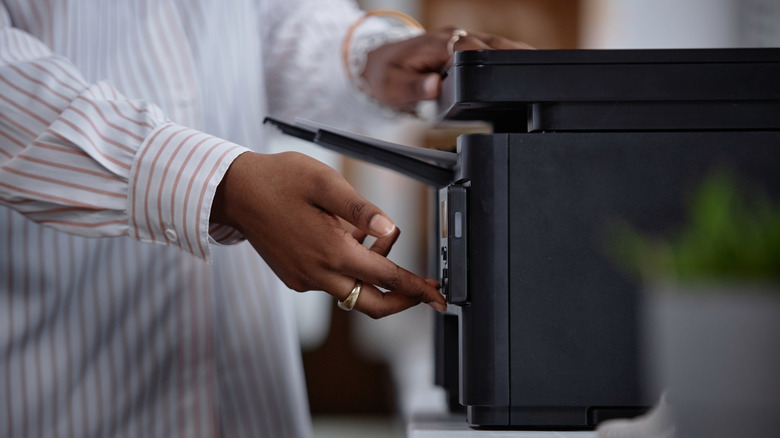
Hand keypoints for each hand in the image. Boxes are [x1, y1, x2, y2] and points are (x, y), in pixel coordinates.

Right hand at [211, 151, 446, 317]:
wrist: (235, 192)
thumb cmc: (279, 179)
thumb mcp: (325, 182)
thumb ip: (361, 209)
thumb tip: (391, 230)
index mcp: (331, 251)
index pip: (386, 278)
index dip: (416, 287)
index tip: (437, 295)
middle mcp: (318, 273)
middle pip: (371, 304)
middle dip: (402, 299)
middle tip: (424, 290)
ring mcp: (304, 279)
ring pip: (352, 291)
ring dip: (372, 272)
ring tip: (374, 233)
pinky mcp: (296, 277)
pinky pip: (332, 282)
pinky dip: (348, 267)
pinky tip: (346, 236)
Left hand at [361, 26, 532, 112]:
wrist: (376, 66)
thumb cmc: (384, 77)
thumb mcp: (391, 88)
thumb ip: (412, 89)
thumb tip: (432, 87)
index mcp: (437, 45)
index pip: (471, 50)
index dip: (493, 62)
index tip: (512, 74)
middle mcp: (452, 38)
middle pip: (491, 44)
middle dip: (516, 54)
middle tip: (541, 67)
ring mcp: (459, 41)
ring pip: (494, 45)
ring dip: (516, 53)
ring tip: (542, 66)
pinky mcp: (463, 47)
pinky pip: (489, 49)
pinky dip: (506, 56)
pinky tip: (523, 66)